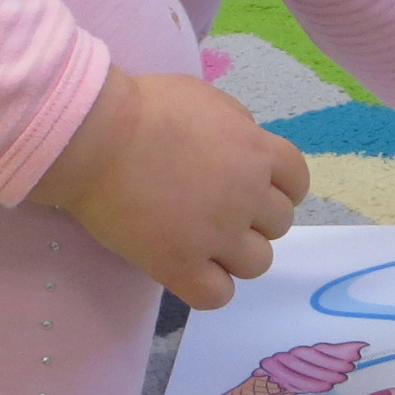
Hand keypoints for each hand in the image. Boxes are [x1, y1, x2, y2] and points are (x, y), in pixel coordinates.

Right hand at [32, 69, 309, 308]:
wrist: (97, 136)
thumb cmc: (143, 108)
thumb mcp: (206, 99)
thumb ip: (237, 126)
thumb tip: (247, 147)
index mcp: (256, 151)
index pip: (297, 181)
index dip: (280, 189)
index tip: (257, 192)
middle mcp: (247, 195)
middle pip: (279, 225)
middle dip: (255, 220)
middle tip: (220, 214)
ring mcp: (217, 234)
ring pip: (257, 264)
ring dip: (236, 256)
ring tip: (204, 244)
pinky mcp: (180, 265)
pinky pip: (217, 296)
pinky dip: (209, 287)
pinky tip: (188, 271)